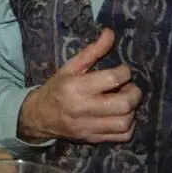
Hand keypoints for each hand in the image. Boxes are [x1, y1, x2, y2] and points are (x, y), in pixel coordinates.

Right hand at [18, 28, 140, 142]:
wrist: (38, 116)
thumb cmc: (56, 88)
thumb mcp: (70, 67)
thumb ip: (92, 51)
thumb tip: (110, 33)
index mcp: (75, 87)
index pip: (113, 79)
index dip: (125, 72)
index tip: (122, 71)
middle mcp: (82, 108)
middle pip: (124, 104)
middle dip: (134, 93)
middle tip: (129, 88)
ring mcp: (88, 126)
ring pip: (125, 122)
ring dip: (131, 110)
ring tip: (124, 103)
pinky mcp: (93, 139)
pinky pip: (122, 136)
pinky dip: (128, 126)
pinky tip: (121, 117)